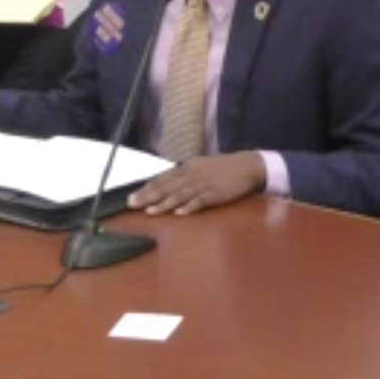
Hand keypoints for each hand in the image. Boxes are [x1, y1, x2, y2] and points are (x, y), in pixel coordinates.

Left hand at [127, 152, 266, 215]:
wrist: (247, 166)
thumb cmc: (222, 168)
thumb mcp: (200, 167)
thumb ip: (184, 176)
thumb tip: (166, 186)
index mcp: (188, 167)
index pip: (163, 178)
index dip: (147, 187)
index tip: (132, 196)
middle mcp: (192, 173)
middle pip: (167, 186)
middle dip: (148, 196)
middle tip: (132, 204)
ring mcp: (204, 183)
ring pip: (180, 194)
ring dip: (164, 203)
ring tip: (150, 211)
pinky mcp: (216, 193)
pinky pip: (200, 201)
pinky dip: (189, 206)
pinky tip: (179, 213)